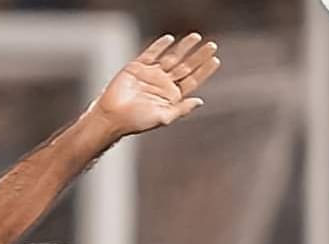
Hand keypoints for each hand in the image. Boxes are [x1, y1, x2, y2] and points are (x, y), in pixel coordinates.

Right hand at [93, 33, 219, 137]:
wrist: (112, 116)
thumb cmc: (136, 121)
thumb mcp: (163, 118)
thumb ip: (182, 109)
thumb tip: (200, 101)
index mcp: (171, 97)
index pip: (192, 81)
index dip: (204, 71)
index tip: (215, 60)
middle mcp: (163, 84)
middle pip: (185, 67)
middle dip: (198, 56)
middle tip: (212, 46)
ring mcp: (151, 74)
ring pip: (172, 57)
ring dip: (184, 47)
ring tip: (196, 37)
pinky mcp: (138, 67)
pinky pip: (151, 53)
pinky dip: (160, 46)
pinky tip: (170, 39)